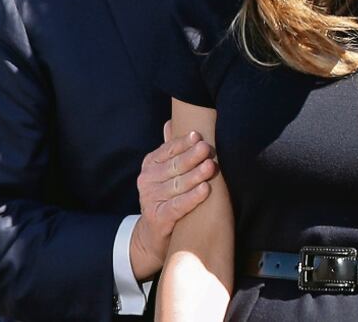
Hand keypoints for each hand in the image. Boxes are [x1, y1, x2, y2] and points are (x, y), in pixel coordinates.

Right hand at [129, 121, 216, 280]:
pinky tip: (206, 189)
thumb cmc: (167, 196)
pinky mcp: (158, 218)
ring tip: (211, 167)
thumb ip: (170, 150)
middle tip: (207, 148)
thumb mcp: (166, 172)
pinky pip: (178, 205)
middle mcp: (147, 181)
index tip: (198, 136)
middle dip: (192, 157)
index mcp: (150, 165)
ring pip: (178, 185)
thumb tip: (171, 122)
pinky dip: (193, 197)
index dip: (183, 143)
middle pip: (174, 166)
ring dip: (196, 175)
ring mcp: (150, 200)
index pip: (168, 150)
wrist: (154, 235)